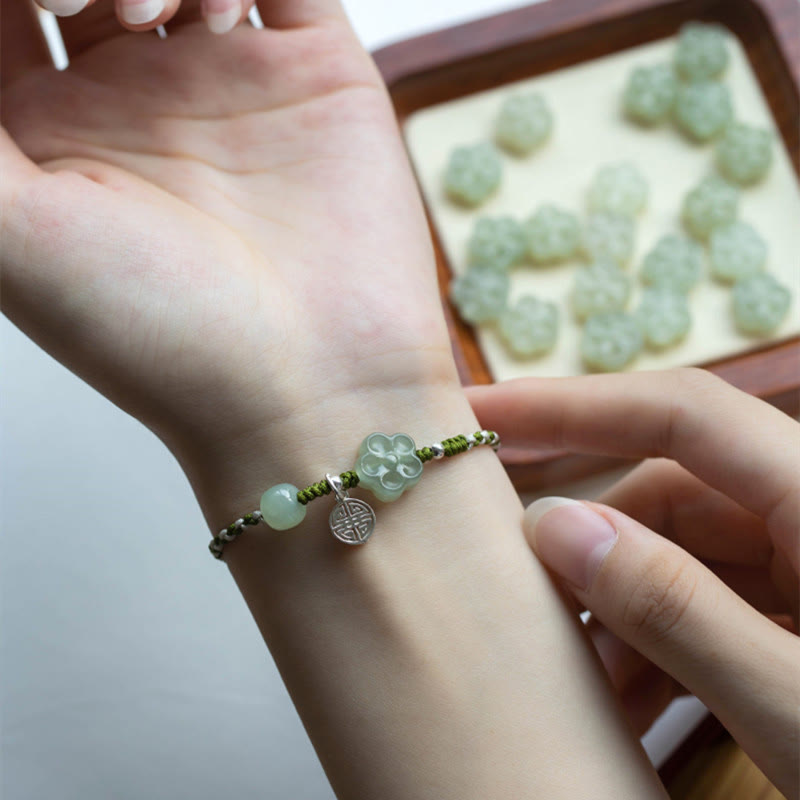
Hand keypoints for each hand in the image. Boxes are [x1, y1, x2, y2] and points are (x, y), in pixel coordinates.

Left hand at [1, 2, 462, 522]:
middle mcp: (138, 100)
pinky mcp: (315, 75)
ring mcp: (230, 82)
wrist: (311, 388)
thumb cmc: (162, 336)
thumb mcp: (9, 235)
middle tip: (88, 4)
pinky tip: (220, 12)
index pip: (1, 8)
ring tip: (153, 13)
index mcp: (51, 134)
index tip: (29, 6)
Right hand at [467, 369, 799, 797]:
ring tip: (578, 686)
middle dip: (590, 548)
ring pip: (681, 553)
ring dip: (618, 613)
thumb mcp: (799, 709)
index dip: (573, 403)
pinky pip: (709, 601)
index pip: (680, 414)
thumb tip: (555, 527)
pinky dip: (658, 645)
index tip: (479, 410)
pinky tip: (628, 705)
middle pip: (670, 492)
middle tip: (520, 603)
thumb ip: (675, 610)